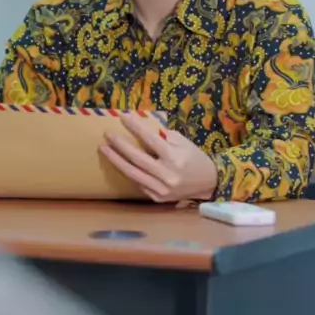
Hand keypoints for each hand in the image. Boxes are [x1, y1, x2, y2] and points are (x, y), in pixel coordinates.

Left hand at [99, 113, 217, 203]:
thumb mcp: (183, 142)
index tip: (122, 117)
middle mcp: (167, 175)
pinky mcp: (158, 198)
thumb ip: (162, 137)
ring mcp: (161, 189)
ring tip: (104, 149)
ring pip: (133, 174)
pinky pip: (138, 184)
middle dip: (120, 145)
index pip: (150, 140)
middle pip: (137, 158)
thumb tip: (139, 129)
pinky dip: (128, 172)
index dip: (135, 128)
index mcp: (175, 158)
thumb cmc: (194, 158)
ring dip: (116, 160)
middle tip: (107, 134)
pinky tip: (118, 163)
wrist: (209, 182)